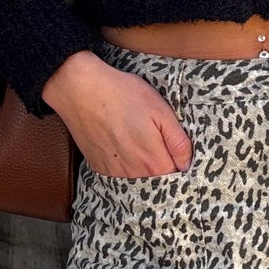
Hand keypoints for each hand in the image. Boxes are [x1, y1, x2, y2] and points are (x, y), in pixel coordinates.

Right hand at [40, 49, 193, 177]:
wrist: (80, 89)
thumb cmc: (122, 94)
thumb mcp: (161, 111)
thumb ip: (178, 142)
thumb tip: (188, 164)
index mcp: (153, 162)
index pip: (176, 175)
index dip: (179, 162)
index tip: (175, 148)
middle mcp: (133, 174)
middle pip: (157, 179)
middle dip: (161, 164)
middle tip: (154, 138)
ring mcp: (113, 173)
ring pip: (138, 177)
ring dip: (141, 164)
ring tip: (136, 138)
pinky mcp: (98, 167)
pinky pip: (119, 173)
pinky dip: (124, 162)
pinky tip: (121, 142)